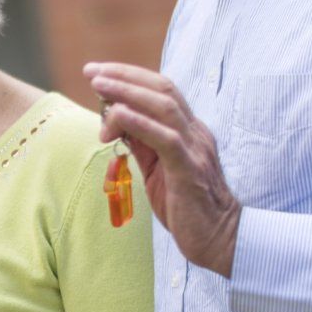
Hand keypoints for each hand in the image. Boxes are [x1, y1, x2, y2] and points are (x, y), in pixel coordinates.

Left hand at [84, 61, 241, 276]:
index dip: (130, 76)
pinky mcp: (189, 170)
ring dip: (128, 92)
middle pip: (162, 89)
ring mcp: (194, 149)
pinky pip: (165, 139)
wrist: (220, 240)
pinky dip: (140, 122)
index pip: (161, 90)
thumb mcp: (157, 168)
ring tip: (99, 85)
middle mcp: (194, 133)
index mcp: (188, 131)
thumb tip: (116, 119)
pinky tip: (117, 113)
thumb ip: (142, 142)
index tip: (98, 72)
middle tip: (91, 72)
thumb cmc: (186, 206)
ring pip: (164, 107)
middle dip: (124, 76)